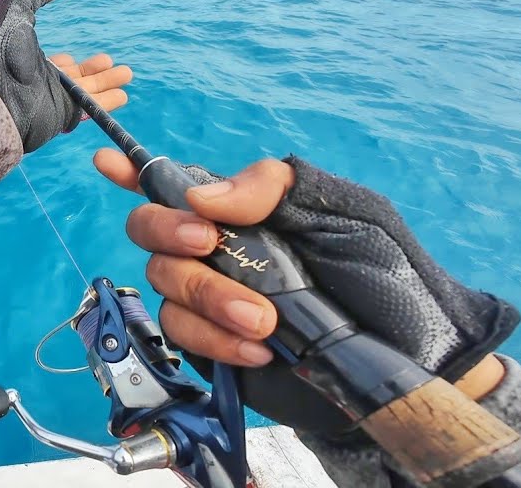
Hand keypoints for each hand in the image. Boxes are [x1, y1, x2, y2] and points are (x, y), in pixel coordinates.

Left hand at [0, 0, 131, 151]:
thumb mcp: (14, 4)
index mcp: (27, 59)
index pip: (57, 64)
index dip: (73, 62)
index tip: (90, 58)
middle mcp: (40, 82)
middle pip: (75, 79)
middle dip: (97, 73)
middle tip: (115, 65)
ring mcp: (49, 100)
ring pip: (86, 94)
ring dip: (106, 85)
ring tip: (126, 77)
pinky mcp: (58, 116)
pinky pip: (88, 109)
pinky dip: (106, 103)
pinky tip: (121, 96)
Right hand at [94, 151, 519, 433]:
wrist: (415, 356)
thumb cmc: (387, 271)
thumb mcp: (346, 210)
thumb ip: (275, 188)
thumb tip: (201, 195)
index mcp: (244, 208)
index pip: (175, 181)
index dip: (132, 172)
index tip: (104, 164)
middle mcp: (219, 249)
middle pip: (152, 232)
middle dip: (171, 234)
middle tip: (211, 245)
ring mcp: (213, 299)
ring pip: (166, 287)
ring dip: (210, 299)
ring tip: (266, 320)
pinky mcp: (217, 347)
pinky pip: (186, 335)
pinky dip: (217, 340)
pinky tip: (260, 348)